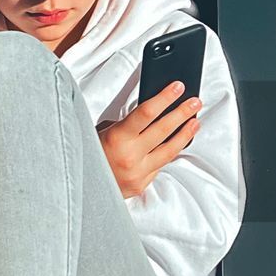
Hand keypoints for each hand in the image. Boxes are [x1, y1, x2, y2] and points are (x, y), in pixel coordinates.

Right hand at [98, 82, 202, 198]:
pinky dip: (170, 153)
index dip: (165, 98)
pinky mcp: (142, 184)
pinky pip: (160, 165)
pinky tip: (179, 143)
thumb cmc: (89, 155)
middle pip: (164, 129)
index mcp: (117, 138)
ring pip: (169, 150)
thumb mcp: (102, 133)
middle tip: (195, 102)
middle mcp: (130, 156)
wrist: (80, 189)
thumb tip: (150, 113)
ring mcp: (138, 172)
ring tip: (195, 121)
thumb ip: (126, 125)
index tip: (178, 87)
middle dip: (182, 112)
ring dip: (185, 134)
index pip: (147, 113)